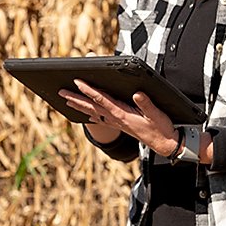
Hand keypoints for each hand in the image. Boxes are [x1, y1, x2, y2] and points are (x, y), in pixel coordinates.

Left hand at [58, 79, 180, 156]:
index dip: (89, 90)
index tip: (77, 81)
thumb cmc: (160, 128)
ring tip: (67, 101)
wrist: (164, 144)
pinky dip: (90, 115)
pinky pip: (100, 118)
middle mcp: (116, 118)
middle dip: (75, 98)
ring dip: (79, 106)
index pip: (101, 99)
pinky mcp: (120, 125)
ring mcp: (116, 123)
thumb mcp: (156, 114)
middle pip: (91, 106)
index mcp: (122, 114)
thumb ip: (146, 104)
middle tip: (61, 92)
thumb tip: (137, 93)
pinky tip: (86, 114)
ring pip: (93, 112)